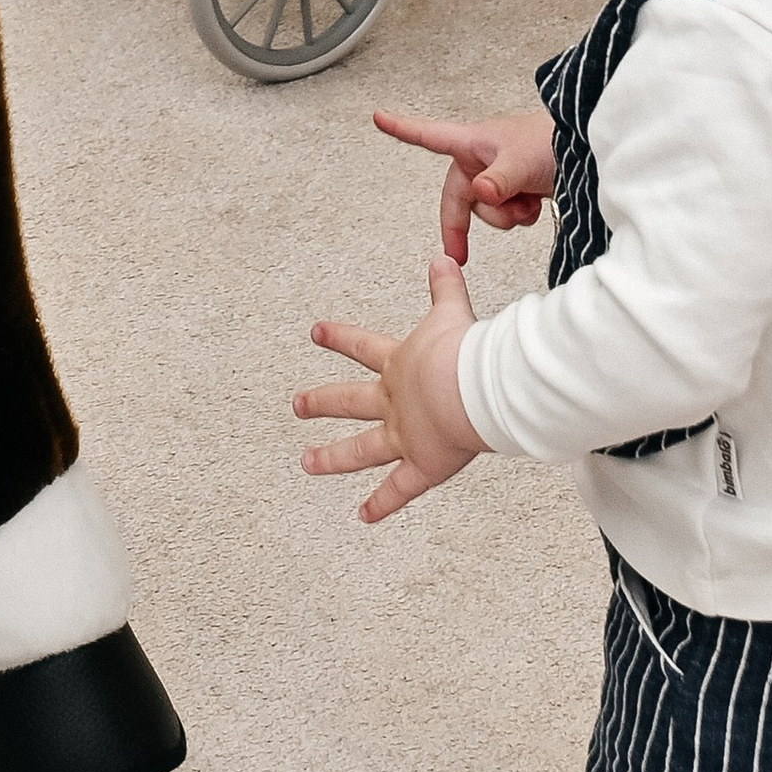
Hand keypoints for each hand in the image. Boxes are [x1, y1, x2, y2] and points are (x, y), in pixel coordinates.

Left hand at [297, 254, 485, 524]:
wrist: (474, 389)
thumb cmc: (468, 352)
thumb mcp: (453, 312)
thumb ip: (446, 287)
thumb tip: (443, 256)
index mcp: (400, 364)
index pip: (362, 346)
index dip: (338, 337)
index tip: (315, 332)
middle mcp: (394, 400)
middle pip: (349, 401)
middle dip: (321, 401)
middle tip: (297, 404)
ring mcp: (404, 435)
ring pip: (360, 449)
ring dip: (332, 457)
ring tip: (307, 463)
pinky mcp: (422, 465)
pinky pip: (397, 490)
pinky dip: (381, 505)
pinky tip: (363, 516)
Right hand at [371, 104, 555, 264]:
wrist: (590, 150)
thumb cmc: (554, 141)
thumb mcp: (522, 161)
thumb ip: (499, 180)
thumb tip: (481, 193)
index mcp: (473, 142)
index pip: (429, 136)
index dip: (402, 129)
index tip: (379, 118)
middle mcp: (482, 159)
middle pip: (457, 197)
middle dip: (464, 223)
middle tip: (459, 255)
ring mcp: (499, 176)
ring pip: (484, 211)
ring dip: (504, 216)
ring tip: (527, 202)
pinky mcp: (518, 189)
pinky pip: (506, 214)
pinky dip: (519, 216)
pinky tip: (536, 204)